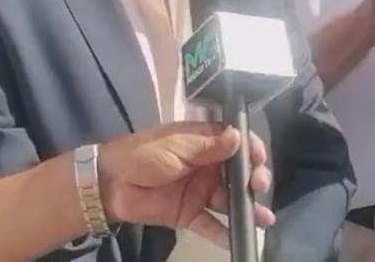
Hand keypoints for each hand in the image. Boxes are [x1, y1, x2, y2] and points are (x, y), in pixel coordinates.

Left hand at [97, 123, 274, 243]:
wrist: (110, 183)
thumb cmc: (142, 155)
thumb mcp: (176, 145)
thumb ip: (208, 145)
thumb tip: (238, 136)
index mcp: (203, 143)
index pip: (236, 143)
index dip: (251, 150)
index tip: (259, 159)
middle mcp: (206, 167)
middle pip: (239, 173)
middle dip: (253, 179)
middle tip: (257, 186)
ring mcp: (200, 192)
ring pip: (230, 201)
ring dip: (248, 209)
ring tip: (264, 218)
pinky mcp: (190, 214)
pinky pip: (212, 225)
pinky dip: (226, 233)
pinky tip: (241, 238)